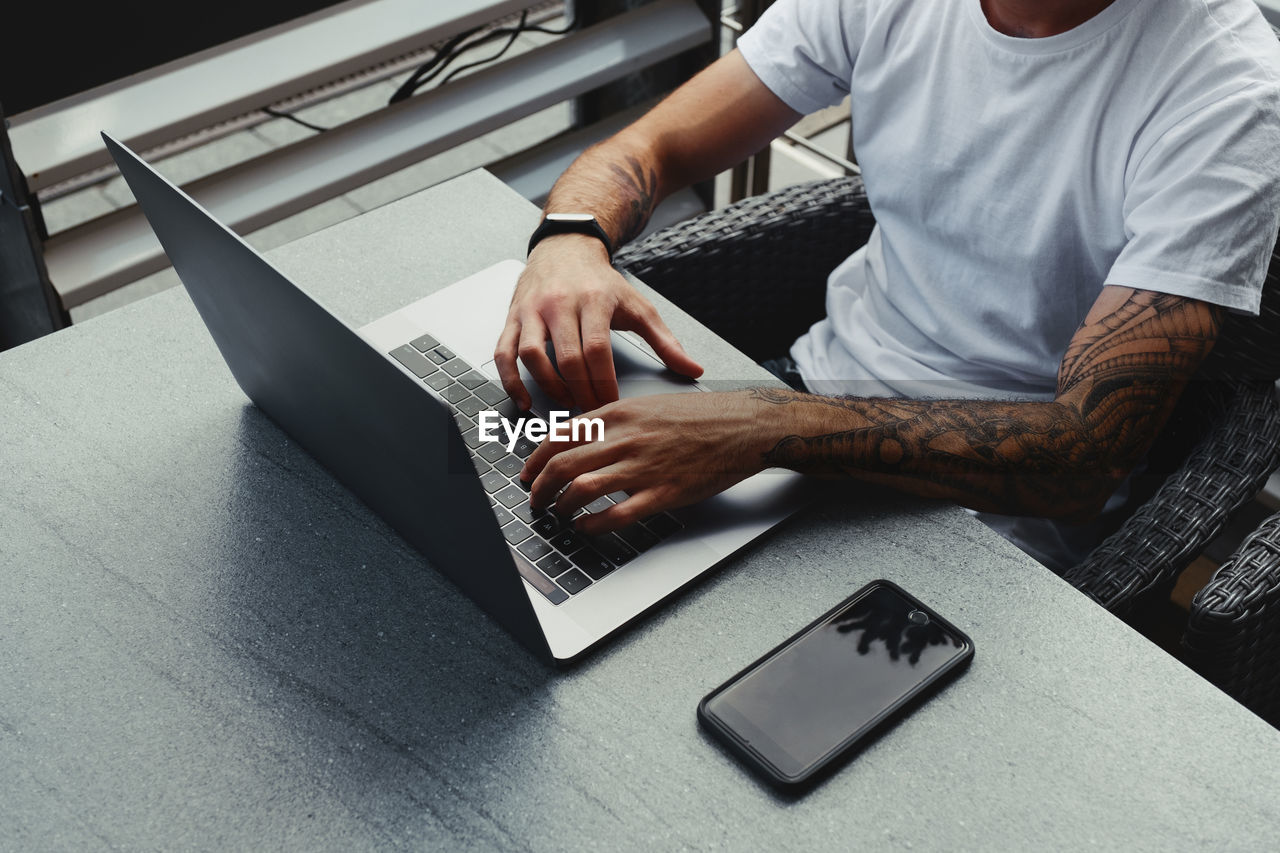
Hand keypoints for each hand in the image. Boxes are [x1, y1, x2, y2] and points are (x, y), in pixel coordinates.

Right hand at [494, 234, 702, 411]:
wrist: (566, 247)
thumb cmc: (601, 282)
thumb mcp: (638, 306)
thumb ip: (665, 341)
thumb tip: (692, 369)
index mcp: (594, 300)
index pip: (597, 350)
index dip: (604, 383)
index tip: (612, 405)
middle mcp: (560, 303)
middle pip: (568, 358)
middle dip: (581, 392)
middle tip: (592, 413)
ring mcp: (533, 310)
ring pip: (533, 356)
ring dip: (549, 387)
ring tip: (566, 404)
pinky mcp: (513, 317)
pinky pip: (504, 352)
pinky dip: (511, 380)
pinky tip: (525, 400)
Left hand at [520, 391, 771, 534]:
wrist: (740, 426)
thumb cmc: (698, 416)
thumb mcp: (646, 405)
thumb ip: (612, 421)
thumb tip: (579, 438)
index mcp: (618, 414)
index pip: (560, 435)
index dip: (536, 458)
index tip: (529, 472)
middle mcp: (625, 438)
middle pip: (563, 464)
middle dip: (540, 486)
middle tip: (535, 499)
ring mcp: (643, 467)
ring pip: (582, 489)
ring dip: (562, 506)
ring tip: (558, 514)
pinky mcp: (662, 492)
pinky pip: (616, 514)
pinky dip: (593, 524)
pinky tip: (586, 527)